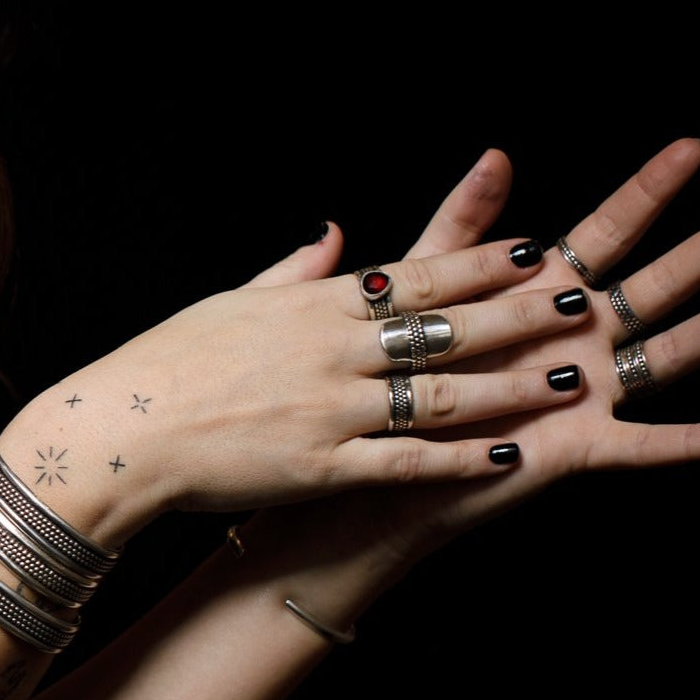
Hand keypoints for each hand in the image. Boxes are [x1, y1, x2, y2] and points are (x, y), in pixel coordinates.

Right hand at [0, 227, 595, 544]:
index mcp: (312, 305)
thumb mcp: (230, 301)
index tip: (534, 248)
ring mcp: (329, 409)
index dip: (480, 263)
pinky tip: (505, 455)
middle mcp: (332, 350)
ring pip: (438, 393)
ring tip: (567, 381)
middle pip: (444, 326)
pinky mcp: (319, 466)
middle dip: (518, 313)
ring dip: (508, 386)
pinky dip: (458, 458)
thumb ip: (293, 269)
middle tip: (579, 301)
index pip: (414, 275)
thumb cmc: (167, 363)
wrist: (120, 431)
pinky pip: (404, 460)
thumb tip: (333, 233)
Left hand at [246, 140, 699, 569]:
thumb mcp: (423, 289)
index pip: (606, 233)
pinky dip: (688, 443)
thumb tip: (497, 154)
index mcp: (536, 297)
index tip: (693, 146)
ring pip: (667, 352)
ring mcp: (581, 395)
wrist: (369, 469)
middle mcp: (572, 341)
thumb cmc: (393, 379)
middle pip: (655, 283)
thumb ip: (460, 228)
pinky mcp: (573, 448)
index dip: (647, 191)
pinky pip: (640, 446)